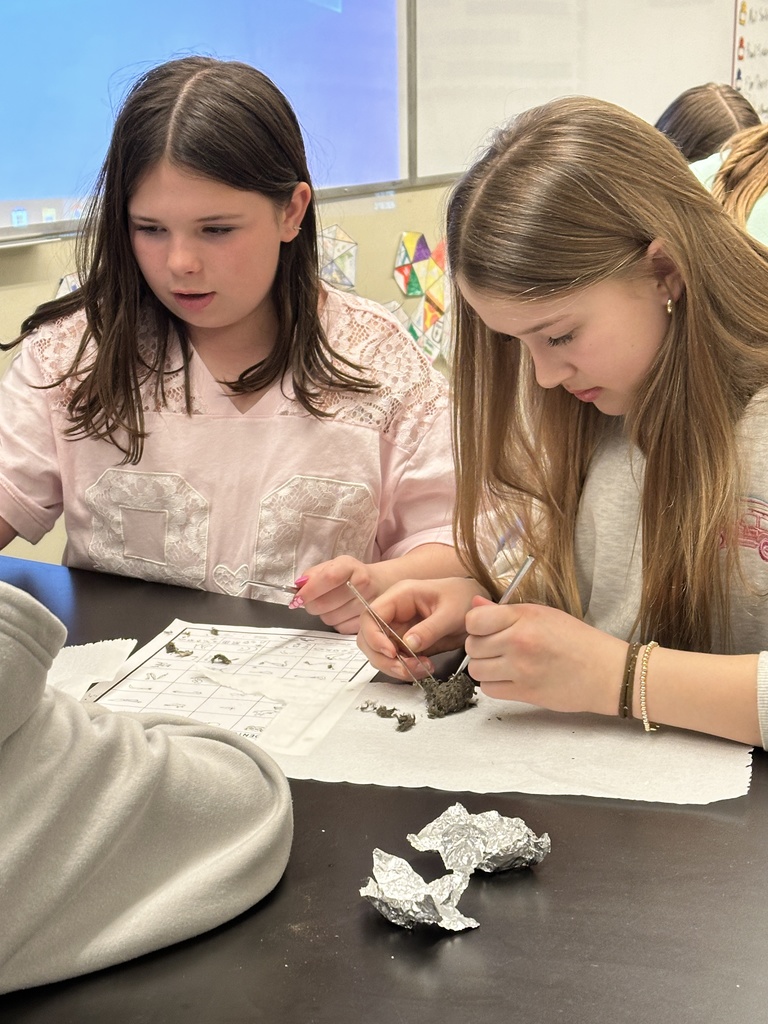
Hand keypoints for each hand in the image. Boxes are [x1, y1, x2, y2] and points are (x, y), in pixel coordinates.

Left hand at [288, 557, 387, 633]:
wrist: (381, 584)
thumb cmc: (352, 575)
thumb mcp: (334, 565)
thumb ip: (313, 574)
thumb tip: (298, 587)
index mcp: (350, 566)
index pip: (327, 578)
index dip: (308, 591)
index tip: (296, 599)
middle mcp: (362, 584)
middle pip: (324, 603)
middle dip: (311, 605)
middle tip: (312, 601)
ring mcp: (368, 604)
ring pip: (330, 618)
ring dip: (324, 614)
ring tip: (332, 605)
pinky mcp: (369, 621)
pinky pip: (340, 628)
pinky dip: (336, 622)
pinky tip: (342, 613)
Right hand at [357, 577, 485, 679]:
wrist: (478, 608)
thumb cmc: (464, 598)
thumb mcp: (451, 612)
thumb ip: (430, 629)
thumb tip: (408, 645)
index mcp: (400, 595)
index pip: (370, 615)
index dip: (374, 636)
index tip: (391, 653)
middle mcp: (394, 612)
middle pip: (369, 637)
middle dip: (383, 658)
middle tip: (406, 668)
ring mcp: (398, 628)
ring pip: (380, 652)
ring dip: (395, 667)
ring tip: (421, 669)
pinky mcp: (406, 643)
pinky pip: (396, 660)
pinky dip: (406, 669)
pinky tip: (424, 668)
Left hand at [464, 598, 626, 715]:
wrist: (606, 672)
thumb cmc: (577, 640)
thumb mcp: (544, 614)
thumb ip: (506, 612)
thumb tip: (474, 606)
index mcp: (524, 618)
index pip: (474, 620)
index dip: (475, 624)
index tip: (485, 627)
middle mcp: (519, 642)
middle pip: (472, 645)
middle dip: (480, 645)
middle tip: (497, 646)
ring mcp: (520, 670)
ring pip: (476, 669)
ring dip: (485, 666)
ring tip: (502, 662)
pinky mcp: (524, 693)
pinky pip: (488, 689)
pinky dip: (494, 684)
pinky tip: (509, 677)